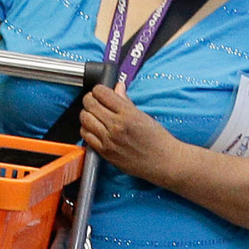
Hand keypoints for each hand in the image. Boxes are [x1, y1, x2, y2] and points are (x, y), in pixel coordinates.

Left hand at [75, 83, 190, 185]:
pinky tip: (94, 128)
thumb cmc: (157, 139)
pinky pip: (86, 136)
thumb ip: (126, 101)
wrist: (163, 162)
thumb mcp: (143, 115)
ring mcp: (109, 140)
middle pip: (89, 104)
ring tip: (94, 115)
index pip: (101, 93)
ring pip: (84, 119)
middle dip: (90, 99)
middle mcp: (116, 126)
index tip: (101, 92)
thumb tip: (117, 87)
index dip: (98, 90)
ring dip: (86, 114)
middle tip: (94, 101)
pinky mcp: (105, 152)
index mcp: (127, 113)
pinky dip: (86, 129)